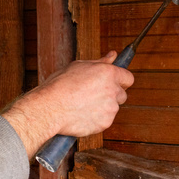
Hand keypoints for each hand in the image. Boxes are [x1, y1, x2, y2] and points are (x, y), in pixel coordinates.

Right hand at [1, 51, 133, 158]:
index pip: (128, 78)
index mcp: (108, 73)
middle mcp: (113, 90)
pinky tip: (82, 114)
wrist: (50, 107)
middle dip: (111, 95)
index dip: (120, 81)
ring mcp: (110, 108)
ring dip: (103, 107)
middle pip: (122, 94)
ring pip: (113, 108)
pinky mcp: (105, 123)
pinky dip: (97, 119)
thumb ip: (100, 62)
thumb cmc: (60, 85)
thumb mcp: (79, 67)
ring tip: (83, 105)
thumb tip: (113, 55)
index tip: (113, 83)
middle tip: (93, 95)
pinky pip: (105, 120)